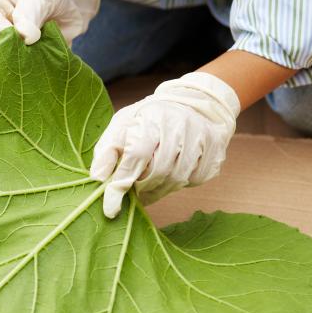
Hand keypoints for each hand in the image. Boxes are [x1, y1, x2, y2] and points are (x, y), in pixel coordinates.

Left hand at [90, 72, 240, 217]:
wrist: (195, 103)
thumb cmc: (151, 117)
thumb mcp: (123, 123)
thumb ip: (108, 149)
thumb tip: (96, 178)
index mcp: (152, 119)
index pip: (135, 156)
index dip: (121, 184)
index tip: (110, 209)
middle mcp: (179, 126)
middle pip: (159, 172)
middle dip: (142, 187)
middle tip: (135, 191)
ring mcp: (201, 139)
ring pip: (177, 179)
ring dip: (160, 188)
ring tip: (151, 184)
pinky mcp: (215, 152)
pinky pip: (196, 180)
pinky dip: (181, 183)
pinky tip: (174, 173)